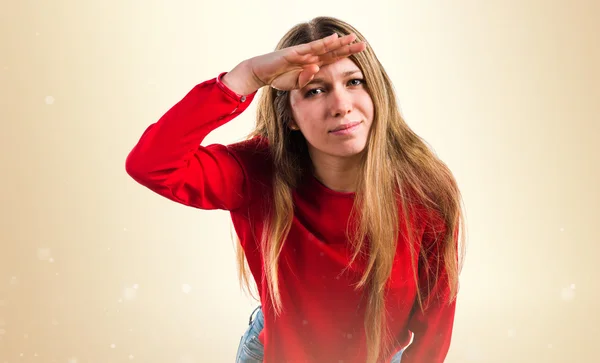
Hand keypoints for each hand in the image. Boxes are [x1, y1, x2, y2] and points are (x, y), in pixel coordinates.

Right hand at [248, 33, 366, 90]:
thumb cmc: (278, 78)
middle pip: (333, 51)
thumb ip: (307, 79)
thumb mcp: (296, 84)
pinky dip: (323, 43)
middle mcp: (311, 56)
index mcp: (313, 64)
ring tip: (353, 38)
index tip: (360, 54)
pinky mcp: (296, 52)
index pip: (333, 59)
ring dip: (340, 43)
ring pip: (325, 47)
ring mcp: (304, 53)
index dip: (346, 55)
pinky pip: (312, 48)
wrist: (262, 73)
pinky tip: (334, 39)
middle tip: (364, 44)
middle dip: (348, 48)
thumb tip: (316, 69)